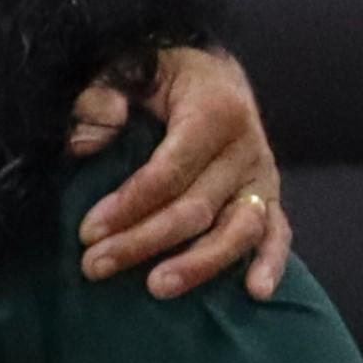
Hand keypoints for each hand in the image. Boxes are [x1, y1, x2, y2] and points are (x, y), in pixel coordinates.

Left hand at [79, 46, 293, 296]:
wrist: (209, 71)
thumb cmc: (158, 76)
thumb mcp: (126, 69)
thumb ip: (99, 96)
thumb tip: (85, 142)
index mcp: (214, 109)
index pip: (169, 170)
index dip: (128, 204)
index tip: (88, 232)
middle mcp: (246, 145)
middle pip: (197, 207)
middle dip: (143, 241)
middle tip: (94, 267)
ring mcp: (263, 175)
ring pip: (238, 229)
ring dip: (198, 264)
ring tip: (156, 288)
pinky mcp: (269, 196)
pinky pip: (277, 233)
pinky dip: (271, 263)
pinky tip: (255, 293)